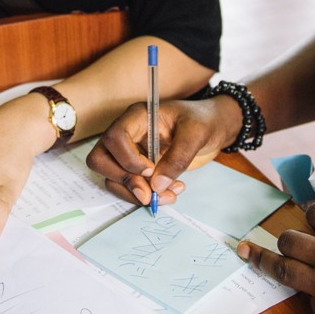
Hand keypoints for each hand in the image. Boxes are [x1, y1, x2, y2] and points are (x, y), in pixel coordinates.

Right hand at [87, 96, 240, 205]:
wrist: (213, 128)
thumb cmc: (203, 121)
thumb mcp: (196, 134)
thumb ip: (178, 157)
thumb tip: (157, 185)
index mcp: (138, 117)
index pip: (114, 137)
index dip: (127, 159)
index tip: (151, 171)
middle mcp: (128, 134)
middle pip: (101, 160)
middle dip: (124, 181)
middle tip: (150, 194)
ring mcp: (130, 153)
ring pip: (112, 178)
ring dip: (137, 194)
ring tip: (170, 194)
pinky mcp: (137, 169)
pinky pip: (128, 187)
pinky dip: (145, 196)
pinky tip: (170, 192)